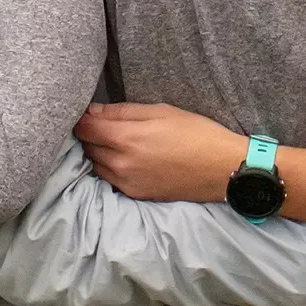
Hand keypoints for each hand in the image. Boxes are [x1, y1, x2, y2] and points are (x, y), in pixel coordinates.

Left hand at [75, 103, 246, 202]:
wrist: (223, 169)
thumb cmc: (196, 133)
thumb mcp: (161, 111)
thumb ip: (123, 111)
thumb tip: (92, 111)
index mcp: (126, 138)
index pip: (84, 128)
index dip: (82, 117)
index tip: (88, 112)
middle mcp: (120, 164)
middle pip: (86, 147)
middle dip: (90, 134)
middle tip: (104, 124)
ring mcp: (127, 183)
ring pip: (96, 165)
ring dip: (99, 152)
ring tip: (116, 141)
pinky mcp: (135, 195)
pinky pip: (110, 179)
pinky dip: (111, 167)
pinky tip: (128, 158)